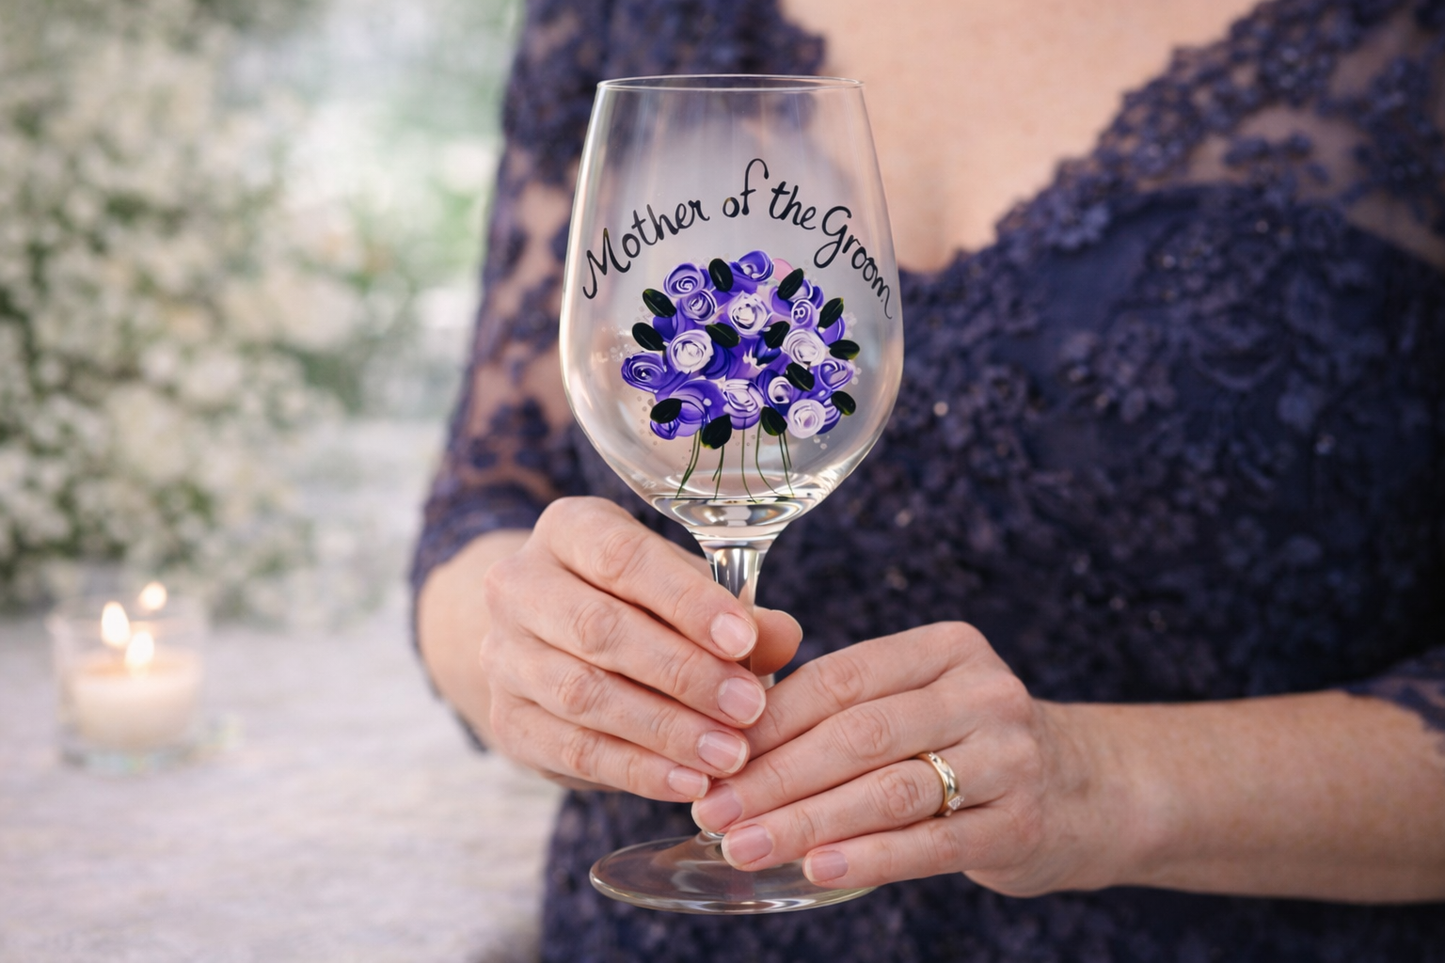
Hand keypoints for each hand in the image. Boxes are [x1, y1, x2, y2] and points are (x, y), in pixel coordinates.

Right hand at [479, 497, 801, 802]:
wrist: (551, 641)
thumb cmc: (640, 604)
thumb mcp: (686, 591)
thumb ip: (734, 613)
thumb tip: (780, 634)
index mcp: (569, 530)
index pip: (622, 558)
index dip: (684, 601)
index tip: (743, 640)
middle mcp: (520, 585)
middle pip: (598, 629)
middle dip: (682, 673)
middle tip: (747, 708)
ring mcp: (503, 656)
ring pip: (583, 695)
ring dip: (664, 730)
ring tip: (728, 755)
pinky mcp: (507, 721)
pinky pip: (573, 750)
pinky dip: (638, 771)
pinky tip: (689, 783)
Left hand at [689, 622, 1121, 895]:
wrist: (1090, 790)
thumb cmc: (972, 745)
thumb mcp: (923, 701)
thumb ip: (845, 708)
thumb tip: (730, 737)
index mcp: (945, 649)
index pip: (839, 678)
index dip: (768, 719)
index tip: (711, 754)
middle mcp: (981, 693)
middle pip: (857, 734)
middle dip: (774, 776)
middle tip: (714, 809)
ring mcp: (1007, 758)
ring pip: (888, 790)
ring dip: (806, 822)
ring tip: (745, 845)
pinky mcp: (1019, 824)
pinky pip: (929, 844)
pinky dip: (867, 858)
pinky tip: (816, 869)